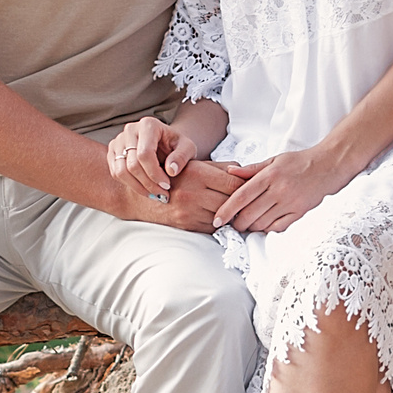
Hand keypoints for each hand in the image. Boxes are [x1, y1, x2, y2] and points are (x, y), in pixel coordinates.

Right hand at [107, 115, 192, 200]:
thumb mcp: (187, 148)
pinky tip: (144, 188)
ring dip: (138, 187)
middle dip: (148, 183)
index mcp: (148, 125)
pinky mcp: (112, 151)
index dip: (155, 174)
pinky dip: (130, 185)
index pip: (145, 154)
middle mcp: (130, 130)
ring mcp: (118, 140)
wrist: (165, 143)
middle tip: (162, 194)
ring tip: (153, 194)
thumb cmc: (176, 145)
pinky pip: (116, 173)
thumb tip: (171, 171)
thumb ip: (182, 157)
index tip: (166, 185)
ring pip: (121, 171)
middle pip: (132, 164)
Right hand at [117, 158, 241, 231]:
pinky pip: (212, 228)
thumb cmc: (170, 177)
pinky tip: (223, 219)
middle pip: (232, 201)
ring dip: (233, 215)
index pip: (234, 183)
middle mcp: (193, 193)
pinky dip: (220, 225)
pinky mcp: (186, 226)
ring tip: (240, 211)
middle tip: (252, 202)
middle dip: (242, 202)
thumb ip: (220, 167)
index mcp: (197, 173)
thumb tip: (244, 171)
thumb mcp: (194, 164)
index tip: (253, 188)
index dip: (246, 186)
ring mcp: (189, 212)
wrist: (139, 196)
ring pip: (224, 217)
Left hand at [215, 145, 349, 233]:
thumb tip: (228, 172)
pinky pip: (278, 228)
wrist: (330, 165)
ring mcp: (290, 203)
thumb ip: (251, 169)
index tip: (217, 220)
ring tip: (248, 223)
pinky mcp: (300, 213)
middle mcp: (279, 191)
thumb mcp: (274, 159)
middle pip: (249, 215)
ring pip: (262, 224)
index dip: (226, 211)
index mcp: (269, 176)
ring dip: (251, 227)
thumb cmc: (300, 162)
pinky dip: (267, 230)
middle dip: (237, 223)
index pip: (241, 197)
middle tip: (234, 222)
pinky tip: (264, 225)